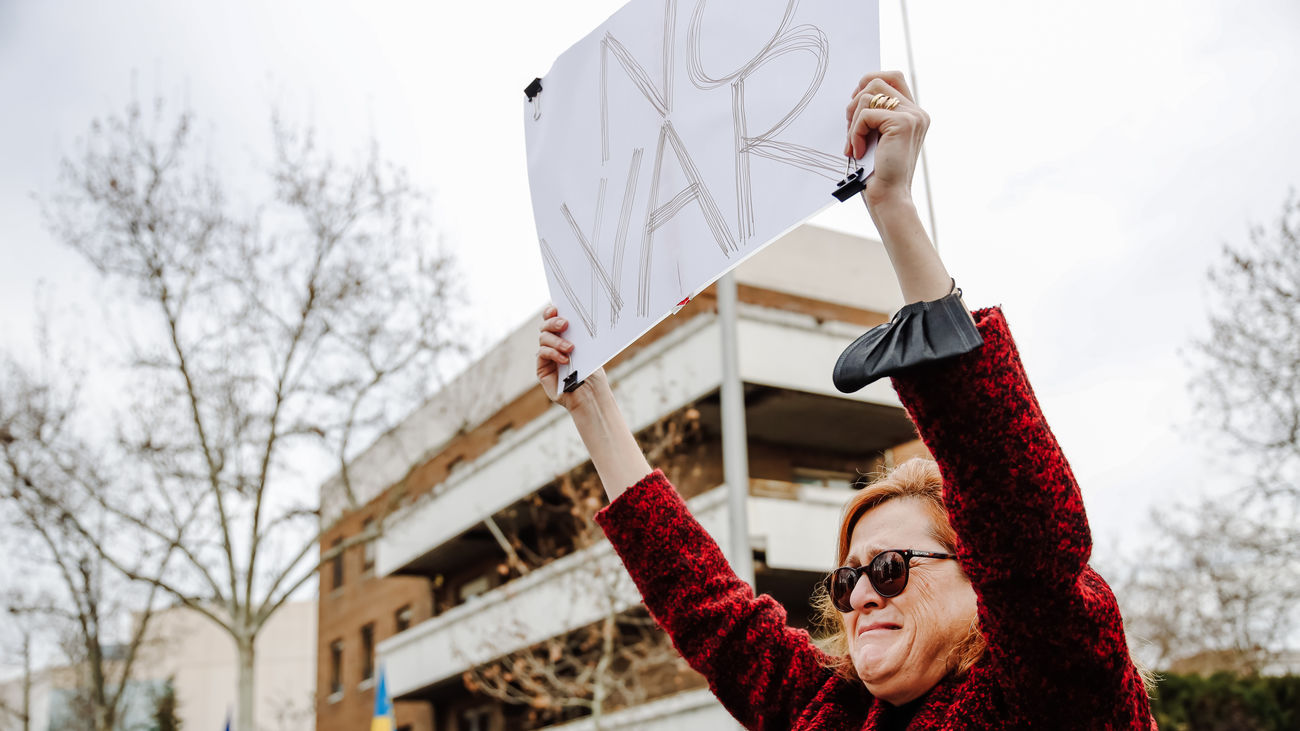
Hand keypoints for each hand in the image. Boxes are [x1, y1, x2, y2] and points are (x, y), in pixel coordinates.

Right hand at [537, 305, 607, 409]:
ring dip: (557, 341)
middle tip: (565, 324)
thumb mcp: (589, 348)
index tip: (556, 307)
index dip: (551, 311)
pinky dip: (554, 353)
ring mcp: (546, 356)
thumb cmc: (592, 371)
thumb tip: (580, 314)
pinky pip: (542, 354)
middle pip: (545, 326)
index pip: (552, 319)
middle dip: (553, 322)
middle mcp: (553, 344)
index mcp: (564, 336)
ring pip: (543, 338)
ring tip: (571, 348)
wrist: (591, 395)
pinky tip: (565, 359)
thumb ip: (580, 333)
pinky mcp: (542, 369)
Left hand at [844, 70, 929, 206]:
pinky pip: (866, 114)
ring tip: (854, 144)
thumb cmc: (878, 173)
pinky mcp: (902, 123)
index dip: (868, 84)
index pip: (892, 77)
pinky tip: (857, 151)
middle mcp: (917, 112)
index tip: (855, 109)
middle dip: (856, 101)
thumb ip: (874, 116)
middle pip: (877, 81)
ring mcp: (912, 116)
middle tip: (850, 128)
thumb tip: (856, 94)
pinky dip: (854, 133)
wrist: (888, 197)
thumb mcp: (876, 138)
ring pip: (869, 94)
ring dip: (853, 120)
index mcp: (913, 114)